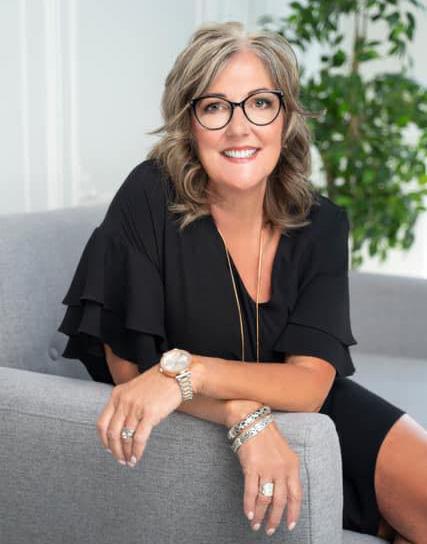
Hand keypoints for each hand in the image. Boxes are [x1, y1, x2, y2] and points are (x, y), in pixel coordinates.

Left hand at [96, 363, 181, 466]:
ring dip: (126, 453)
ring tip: (129, 461)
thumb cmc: (158, 382)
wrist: (177, 374)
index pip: (102, 422)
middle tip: (120, 459)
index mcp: (117, 394)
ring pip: (125, 438)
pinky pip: (139, 438)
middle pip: (112, 433)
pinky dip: (137, 451)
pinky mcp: (150, 414)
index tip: (108, 448)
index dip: (103, 439)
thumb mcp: (134, 388)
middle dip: (115, 450)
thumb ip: (125, 403)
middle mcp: (123, 401)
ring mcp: (136, 407)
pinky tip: (137, 457)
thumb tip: (121, 426)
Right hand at [235, 418, 301, 535]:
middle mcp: (282, 469)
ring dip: (261, 515)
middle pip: (280, 501)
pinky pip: (251, 492)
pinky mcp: (252, 467)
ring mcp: (267, 468)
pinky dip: (249, 506)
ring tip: (256, 525)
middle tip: (270, 530)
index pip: (296, 495)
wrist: (251, 421)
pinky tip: (248, 514)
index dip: (293, 513)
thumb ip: (285, 472)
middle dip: (275, 519)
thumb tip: (282, 495)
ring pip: (265, 499)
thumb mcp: (284, 454)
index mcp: (292, 466)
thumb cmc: (266, 437)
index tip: (290, 525)